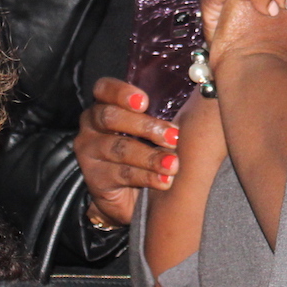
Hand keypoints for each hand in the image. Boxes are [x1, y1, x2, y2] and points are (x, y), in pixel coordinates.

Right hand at [72, 77, 180, 225]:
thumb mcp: (149, 129)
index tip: (145, 102)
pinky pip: (122, 175)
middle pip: (111, 117)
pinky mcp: (94, 180)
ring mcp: (89, 153)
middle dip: (145, 126)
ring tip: (174, 164)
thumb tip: (197, 97)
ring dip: (151, 157)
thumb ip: (160, 113)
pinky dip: (148, 177)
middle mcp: (91, 126)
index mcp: (103, 105)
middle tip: (173, 136)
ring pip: (120, 149)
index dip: (122, 92)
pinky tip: (165, 180)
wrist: (127, 197)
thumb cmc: (145, 151)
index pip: (104, 89)